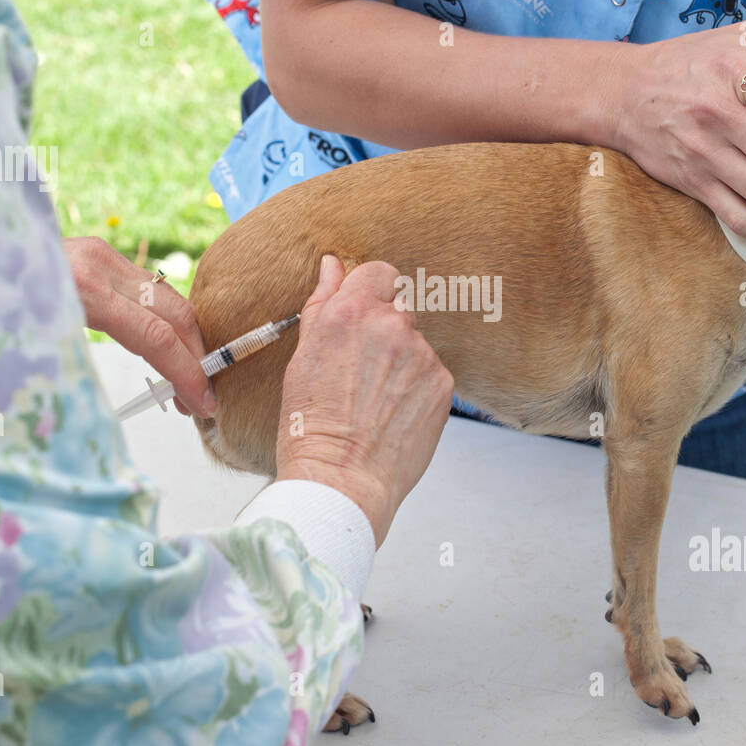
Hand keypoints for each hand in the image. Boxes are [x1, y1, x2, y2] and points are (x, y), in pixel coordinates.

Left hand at [63, 237, 213, 415]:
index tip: (202, 405)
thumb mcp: (22, 344)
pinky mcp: (99, 252)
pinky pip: (146, 290)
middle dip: (196, 357)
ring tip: (181, 380)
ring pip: (167, 298)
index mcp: (84, 289)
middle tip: (198, 399)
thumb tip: (107, 408)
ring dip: (183, 339)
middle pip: (176, 313)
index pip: (157, 338)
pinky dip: (163, 321)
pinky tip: (159, 350)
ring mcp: (102, 252)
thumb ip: (72, 366)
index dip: (187, 374)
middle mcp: (101, 263)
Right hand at [275, 255, 454, 546]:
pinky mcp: (443, 383)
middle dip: (383, 330)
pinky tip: (393, 414)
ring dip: (401, 360)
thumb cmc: (311, 425)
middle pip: (399, 306)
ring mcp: (423, 354)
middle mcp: (392, 325)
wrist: (341, 480)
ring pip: (415, 343)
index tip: (362, 317)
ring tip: (374, 400)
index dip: (370, 293)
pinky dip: (416, 387)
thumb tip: (332, 266)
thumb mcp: (302, 358)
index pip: (378, 272)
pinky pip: (431, 372)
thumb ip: (322, 304)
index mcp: (351, 312)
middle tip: (361, 371)